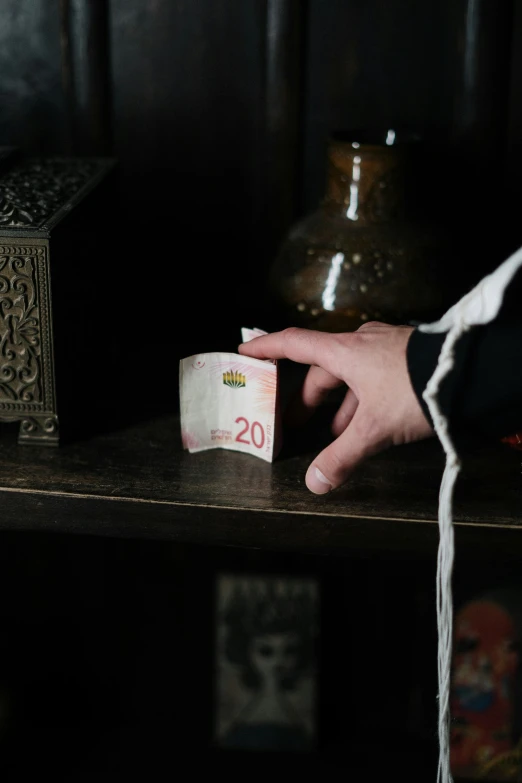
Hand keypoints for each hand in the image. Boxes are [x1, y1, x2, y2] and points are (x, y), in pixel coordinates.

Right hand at [238, 322, 433, 493]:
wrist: (470, 371)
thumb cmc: (416, 389)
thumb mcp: (374, 428)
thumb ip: (342, 456)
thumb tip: (315, 482)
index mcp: (344, 351)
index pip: (293, 343)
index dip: (266, 348)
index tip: (245, 350)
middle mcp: (362, 343)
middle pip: (323, 368)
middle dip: (308, 398)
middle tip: (297, 422)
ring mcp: (386, 347)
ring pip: (352, 374)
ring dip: (340, 403)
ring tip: (336, 433)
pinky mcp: (407, 357)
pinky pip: (374, 375)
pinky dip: (364, 398)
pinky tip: (371, 421)